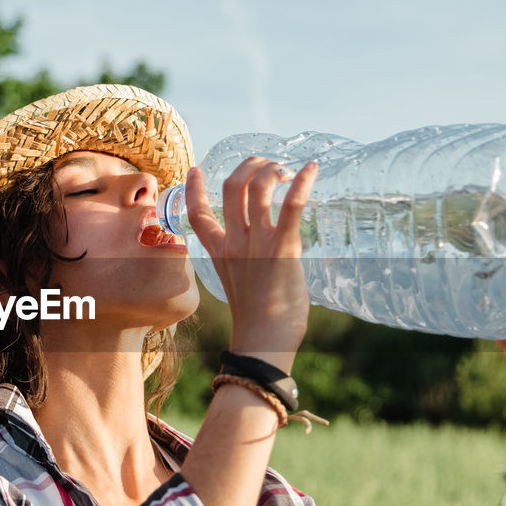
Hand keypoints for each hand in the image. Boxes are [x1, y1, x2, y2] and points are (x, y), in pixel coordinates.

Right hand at [185, 157, 317, 373]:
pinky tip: (312, 169)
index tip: (195, 170)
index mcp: (220, 252)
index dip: (193, 189)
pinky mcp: (283, 248)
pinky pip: (291, 206)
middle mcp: (235, 242)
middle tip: (267, 165)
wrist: (263, 341)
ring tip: (286, 170)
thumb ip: (246, 263)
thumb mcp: (239, 285)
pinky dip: (303, 182)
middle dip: (249, 166)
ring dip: (272, 170)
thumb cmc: (257, 321)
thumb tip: (268, 256)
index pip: (197, 214)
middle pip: (231, 188)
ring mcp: (257, 244)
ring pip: (257, 188)